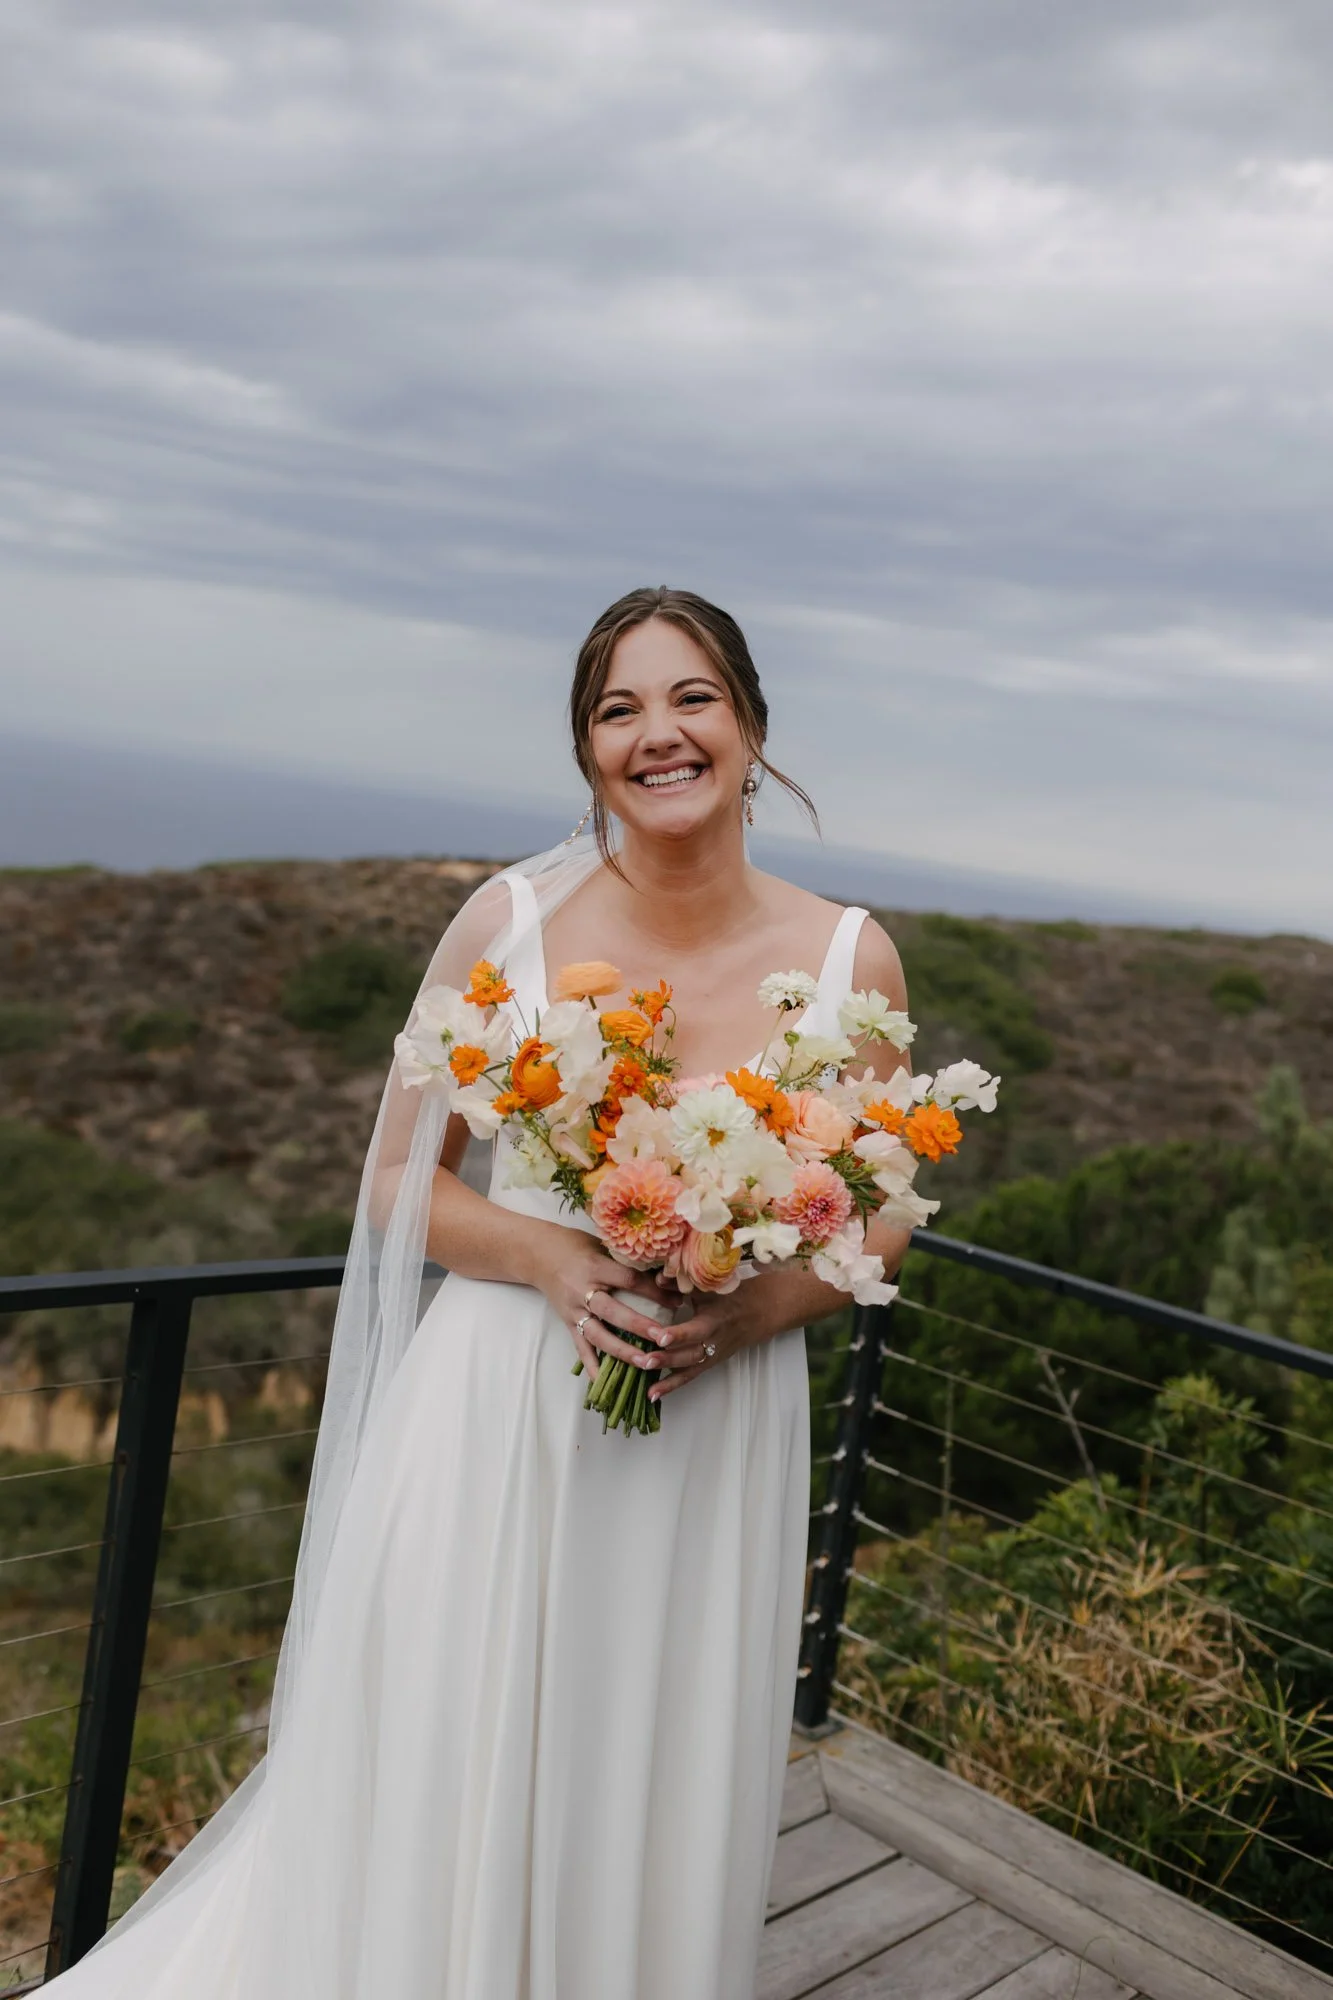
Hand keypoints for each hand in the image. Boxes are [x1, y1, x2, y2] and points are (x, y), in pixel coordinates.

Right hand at [532, 1225, 668, 1379]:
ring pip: (599, 1336)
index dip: (654, 1292)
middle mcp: (583, 1291)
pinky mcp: (567, 1323)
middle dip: (641, 1327)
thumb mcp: (601, 1244)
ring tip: (646, 1364)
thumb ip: (627, 1260)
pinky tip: (605, 1382)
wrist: (537, 1255)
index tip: (677, 1300)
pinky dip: (592, 1366)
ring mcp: (574, 1311)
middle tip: (665, 1338)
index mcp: (595, 1267)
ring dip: (623, 1352)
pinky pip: (581, 1348)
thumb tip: (664, 1271)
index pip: (629, 1281)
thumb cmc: (574, 1245)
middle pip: (615, 1312)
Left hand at [646, 1276, 772, 1403]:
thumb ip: (682, 1283)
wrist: (757, 1313)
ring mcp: (711, 1356)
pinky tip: (652, 1394)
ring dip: (666, 1376)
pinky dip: (671, 1386)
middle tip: (645, 1361)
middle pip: (690, 1354)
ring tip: (645, 1378)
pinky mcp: (708, 1364)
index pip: (696, 1329)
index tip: (659, 1336)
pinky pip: (689, 1377)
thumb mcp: (708, 1287)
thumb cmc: (729, 1296)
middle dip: (667, 1358)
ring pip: (689, 1369)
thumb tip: (658, 1278)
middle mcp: (713, 1341)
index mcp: (714, 1319)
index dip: (679, 1334)